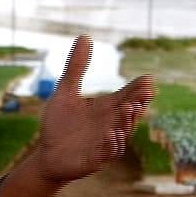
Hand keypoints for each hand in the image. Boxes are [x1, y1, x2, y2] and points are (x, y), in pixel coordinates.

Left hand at [30, 36, 155, 184]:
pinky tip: (112, 133)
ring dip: (127, 121)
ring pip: (122, 133)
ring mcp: (104, 144)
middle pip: (129, 114)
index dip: (138, 89)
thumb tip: (85, 36)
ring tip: (129, 107)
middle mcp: (110, 125)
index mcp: (106, 109)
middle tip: (146, 91)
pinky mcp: (94, 160)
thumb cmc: (59, 125)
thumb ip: (76, 67)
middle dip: (138, 103)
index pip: (126, 96)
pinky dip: (111, 144)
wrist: (47, 155)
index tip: (149, 78)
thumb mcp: (66, 92)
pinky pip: (107, 153)